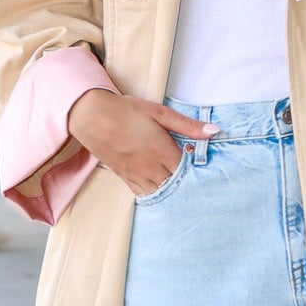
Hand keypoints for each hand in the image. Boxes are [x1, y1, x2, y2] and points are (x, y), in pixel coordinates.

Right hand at [67, 88, 216, 197]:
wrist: (91, 116)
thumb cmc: (125, 111)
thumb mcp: (159, 112)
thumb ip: (187, 125)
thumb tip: (214, 131)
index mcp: (163, 152)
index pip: (188, 171)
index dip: (197, 171)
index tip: (204, 168)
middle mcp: (152, 168)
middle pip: (176, 185)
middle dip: (186, 184)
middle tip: (197, 182)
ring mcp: (137, 175)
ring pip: (161, 193)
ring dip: (170, 190)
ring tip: (179, 187)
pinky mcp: (125, 177)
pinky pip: (144, 194)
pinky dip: (154, 194)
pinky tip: (160, 189)